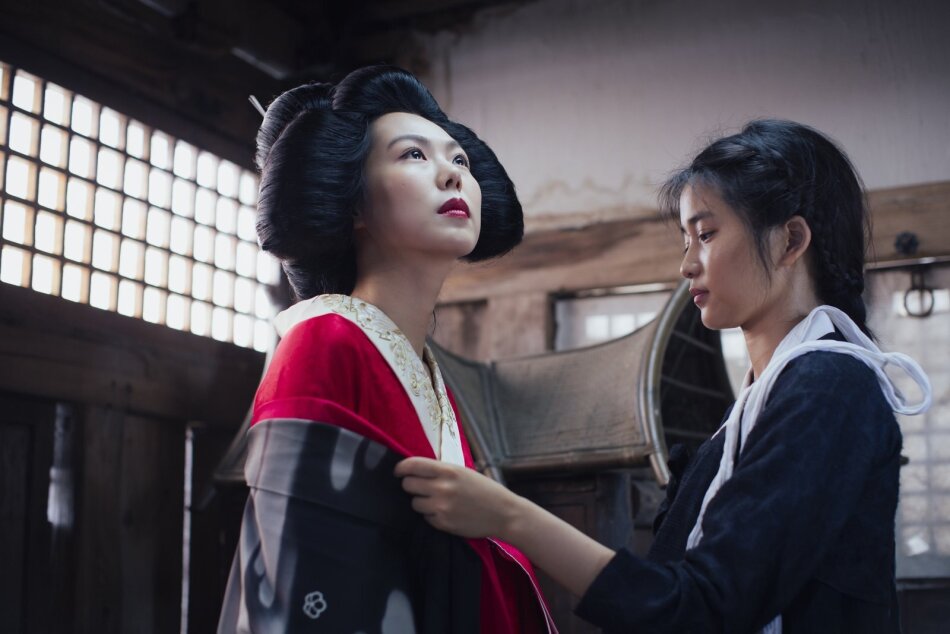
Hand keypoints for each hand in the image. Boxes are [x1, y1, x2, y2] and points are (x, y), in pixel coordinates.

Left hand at [395, 457, 518, 538]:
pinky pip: (426, 518)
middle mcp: (442, 488)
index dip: (401, 468)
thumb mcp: (463, 472)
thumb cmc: (484, 489)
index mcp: (448, 471)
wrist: (503, 513)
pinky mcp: (443, 524)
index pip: (412, 465)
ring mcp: (441, 507)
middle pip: (408, 485)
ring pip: (414, 503)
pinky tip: (446, 512)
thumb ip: (441, 470)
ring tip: (437, 501)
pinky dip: (431, 515)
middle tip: (419, 487)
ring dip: (421, 502)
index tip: (398, 471)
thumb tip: (415, 470)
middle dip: (411, 485)